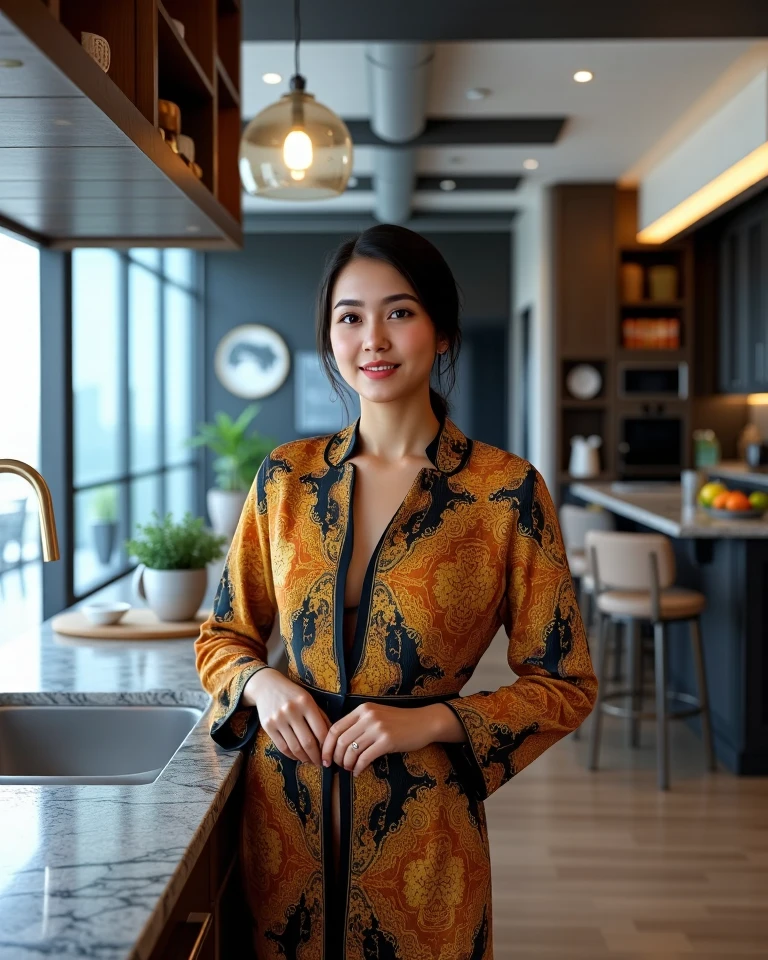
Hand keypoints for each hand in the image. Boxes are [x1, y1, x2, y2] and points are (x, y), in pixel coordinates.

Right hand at [242, 668, 329, 765]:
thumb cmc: (293, 694)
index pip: (320, 730)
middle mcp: (291, 710)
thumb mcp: (309, 699)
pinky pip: (282, 747)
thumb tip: (331, 739)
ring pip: (294, 747)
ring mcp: (278, 719)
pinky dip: (292, 756)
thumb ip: (320, 716)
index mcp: (306, 702)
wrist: (266, 686)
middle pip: (307, 742)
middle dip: (316, 757)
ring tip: (310, 761)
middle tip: (321, 763)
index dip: (327, 746)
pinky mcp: (267, 726)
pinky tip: (298, 757)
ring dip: (304, 758)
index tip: (330, 755)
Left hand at [321, 703, 456, 776]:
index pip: (335, 728)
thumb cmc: (399, 722)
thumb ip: (359, 725)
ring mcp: (378, 728)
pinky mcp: (387, 741)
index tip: (325, 758)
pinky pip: (365, 758)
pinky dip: (358, 768)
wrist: (424, 722)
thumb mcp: (377, 716)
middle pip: (341, 741)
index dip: (327, 746)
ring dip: (347, 764)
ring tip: (350, 769)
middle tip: (338, 767)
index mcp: (362, 709)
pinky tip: (359, 772)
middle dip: (336, 758)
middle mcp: (368, 716)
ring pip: (351, 751)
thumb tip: (338, 745)